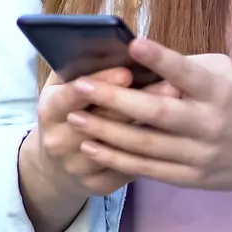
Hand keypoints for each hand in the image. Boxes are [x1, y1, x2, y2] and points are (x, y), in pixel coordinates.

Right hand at [33, 66, 182, 197]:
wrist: (55, 164)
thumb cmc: (67, 110)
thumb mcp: (61, 87)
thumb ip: (79, 69)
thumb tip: (110, 45)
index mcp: (49, 110)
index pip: (71, 96)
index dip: (100, 84)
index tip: (128, 71)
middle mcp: (59, 141)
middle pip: (102, 122)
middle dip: (137, 103)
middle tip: (171, 86)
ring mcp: (77, 167)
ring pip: (120, 148)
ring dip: (152, 129)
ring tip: (181, 109)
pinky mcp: (96, 186)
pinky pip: (128, 170)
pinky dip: (152, 153)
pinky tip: (174, 138)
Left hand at [70, 39, 231, 192]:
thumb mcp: (226, 73)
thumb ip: (187, 65)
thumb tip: (138, 56)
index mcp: (220, 93)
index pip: (188, 74)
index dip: (161, 59)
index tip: (132, 44)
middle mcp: (210, 125)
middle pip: (158, 114)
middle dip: (116, 100)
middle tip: (82, 86)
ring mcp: (200, 156)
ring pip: (146, 145)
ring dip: (106, 132)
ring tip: (74, 118)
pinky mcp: (190, 178)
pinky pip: (147, 170)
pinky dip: (117, 159)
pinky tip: (91, 146)